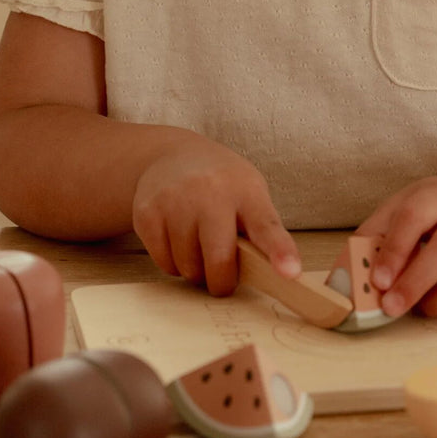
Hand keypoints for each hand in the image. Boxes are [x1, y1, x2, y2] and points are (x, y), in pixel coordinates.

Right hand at [132, 134, 300, 296]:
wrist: (172, 156)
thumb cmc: (222, 184)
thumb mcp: (250, 193)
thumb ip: (261, 230)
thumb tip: (273, 276)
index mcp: (246, 190)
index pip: (266, 226)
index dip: (279, 251)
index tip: (290, 273)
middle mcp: (209, 191)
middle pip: (219, 259)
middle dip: (222, 281)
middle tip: (222, 278)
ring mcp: (175, 200)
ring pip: (187, 267)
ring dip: (195, 270)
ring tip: (198, 247)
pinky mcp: (147, 212)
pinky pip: (164, 263)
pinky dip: (173, 263)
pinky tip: (177, 240)